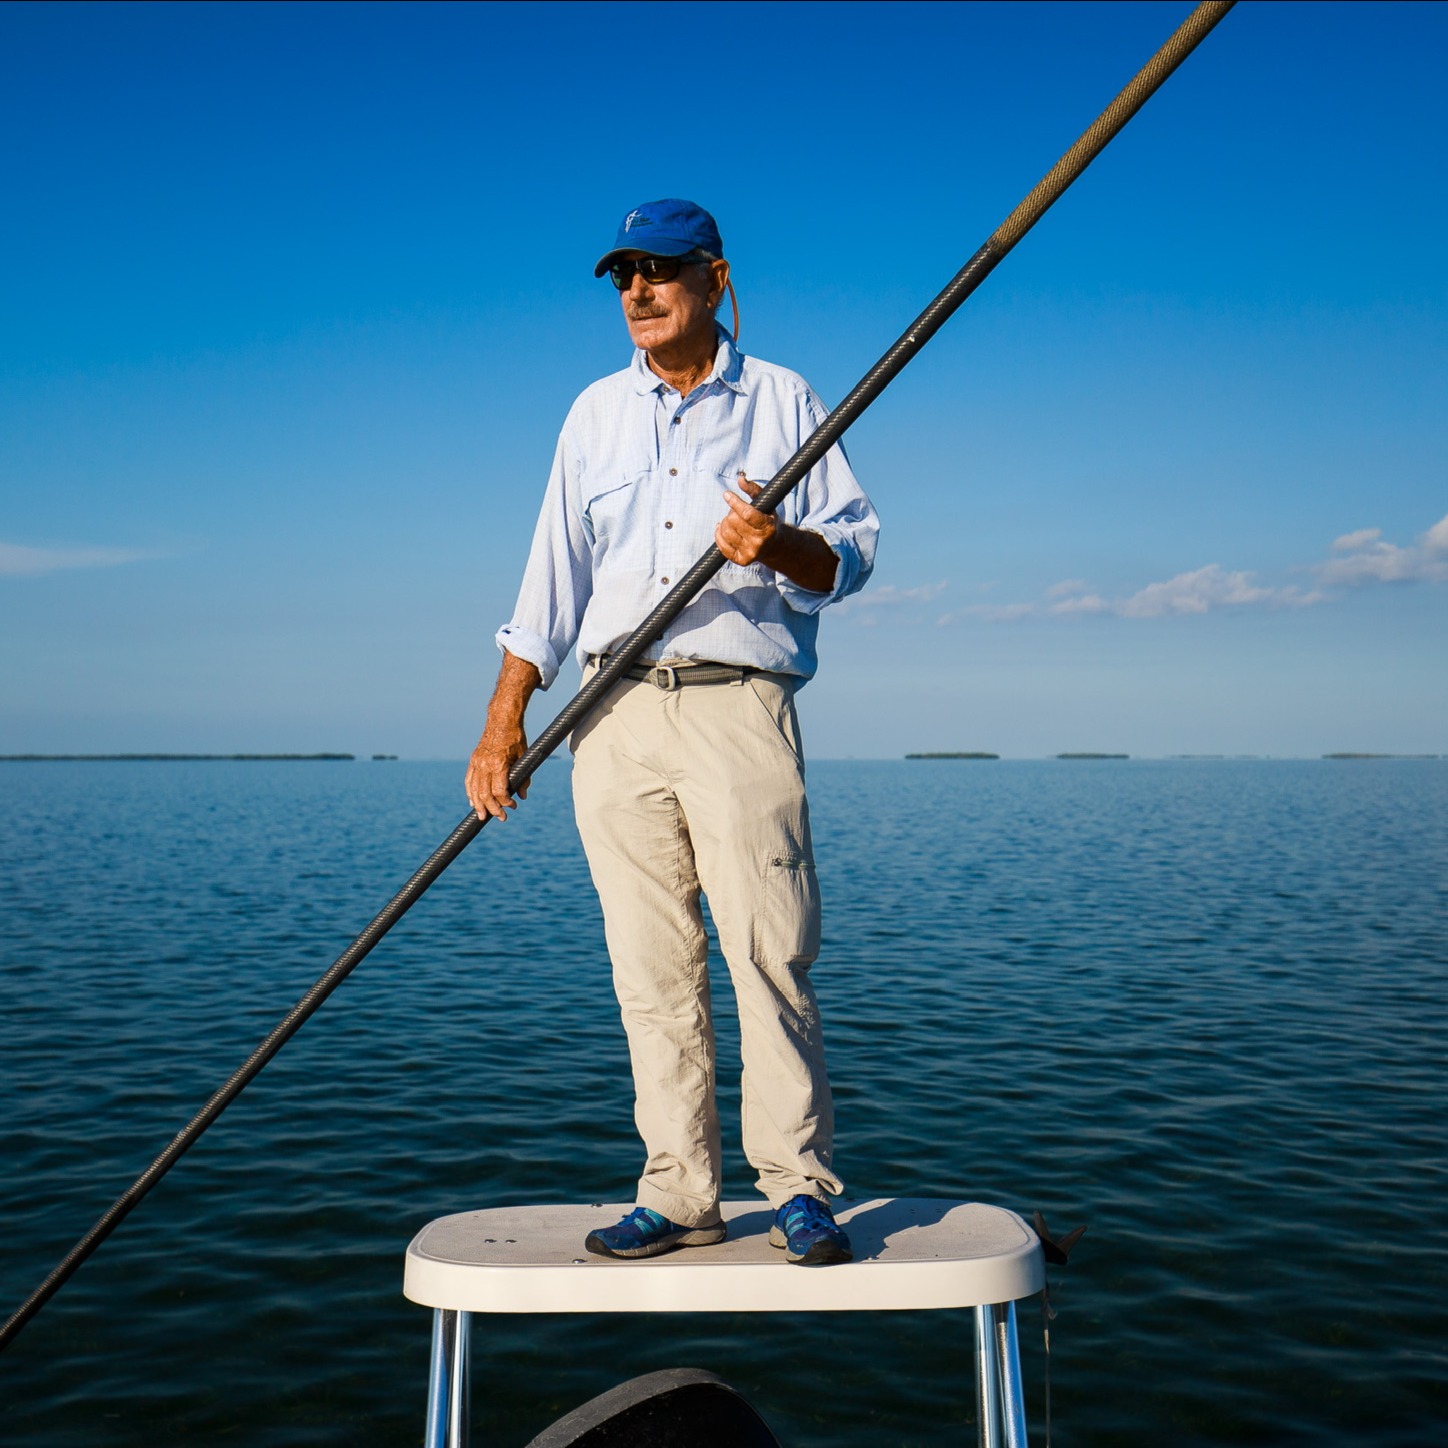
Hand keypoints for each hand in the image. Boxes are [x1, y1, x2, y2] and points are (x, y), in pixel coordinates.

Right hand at [465, 724, 528, 820]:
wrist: (501, 720)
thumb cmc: (516, 738)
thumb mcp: (524, 757)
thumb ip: (524, 778)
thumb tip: (522, 796)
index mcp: (498, 764)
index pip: (499, 791)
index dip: (506, 802)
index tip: (513, 806)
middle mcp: (485, 765)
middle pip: (485, 794)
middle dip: (492, 809)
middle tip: (502, 818)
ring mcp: (477, 762)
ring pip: (474, 789)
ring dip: (479, 805)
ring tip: (483, 816)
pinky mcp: (473, 760)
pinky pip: (469, 781)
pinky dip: (470, 793)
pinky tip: (473, 802)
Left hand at [715, 472, 838, 592]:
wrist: (775, 547)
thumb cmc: (768, 520)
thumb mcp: (767, 504)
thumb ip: (754, 490)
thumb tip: (740, 479)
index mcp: (768, 528)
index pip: (747, 513)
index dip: (734, 502)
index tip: (727, 495)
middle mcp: (760, 543)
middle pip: (733, 521)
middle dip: (731, 512)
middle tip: (735, 511)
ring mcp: (750, 553)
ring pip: (725, 532)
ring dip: (724, 522)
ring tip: (730, 520)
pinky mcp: (741, 560)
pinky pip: (721, 546)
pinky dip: (718, 534)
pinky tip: (721, 529)